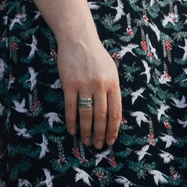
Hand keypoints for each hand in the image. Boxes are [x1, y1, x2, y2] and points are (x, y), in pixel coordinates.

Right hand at [58, 30, 122, 151]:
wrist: (78, 39)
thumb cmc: (96, 57)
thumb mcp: (111, 71)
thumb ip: (112, 90)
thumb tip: (113, 115)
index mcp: (113, 84)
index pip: (116, 112)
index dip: (113, 129)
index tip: (110, 141)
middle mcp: (100, 86)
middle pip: (101, 117)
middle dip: (100, 134)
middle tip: (97, 146)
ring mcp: (84, 85)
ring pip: (86, 115)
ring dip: (86, 131)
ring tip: (85, 141)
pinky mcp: (69, 84)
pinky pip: (71, 108)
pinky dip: (71, 122)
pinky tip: (72, 131)